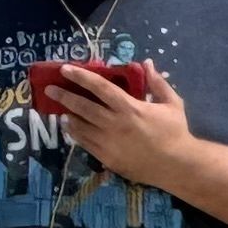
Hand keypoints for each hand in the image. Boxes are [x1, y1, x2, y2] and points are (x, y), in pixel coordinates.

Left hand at [49, 62, 193, 188]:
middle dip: (64, 96)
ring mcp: (108, 143)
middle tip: (50, 89)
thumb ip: (157, 83)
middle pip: (82, 107)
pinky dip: (75, 133)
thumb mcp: (172, 103)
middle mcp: (114, 124)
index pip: (100, 88)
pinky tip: (70, 127)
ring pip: (79, 126)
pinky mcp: (106, 158)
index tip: (65, 69)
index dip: (81, 77)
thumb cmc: (175, 132)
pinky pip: (84, 143)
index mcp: (130, 108)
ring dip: (68, 115)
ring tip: (59, 108)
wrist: (177, 165)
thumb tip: (147, 63)